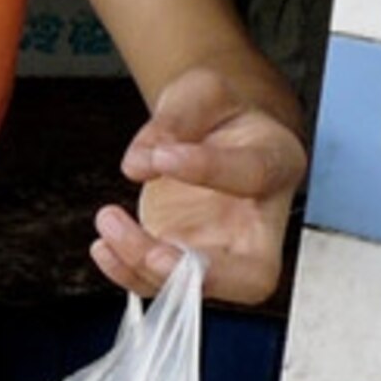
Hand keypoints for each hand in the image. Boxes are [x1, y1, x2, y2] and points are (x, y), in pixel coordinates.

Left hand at [91, 65, 308, 304]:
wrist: (209, 130)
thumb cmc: (215, 113)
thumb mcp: (201, 92)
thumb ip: (174, 120)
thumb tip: (139, 165)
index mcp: (276, 163)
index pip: (254, 175)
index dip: (208, 169)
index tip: (163, 155)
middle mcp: (259, 221)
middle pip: (254, 276)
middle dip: (203, 276)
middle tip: (156, 253)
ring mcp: (224, 248)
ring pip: (197, 288)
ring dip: (144, 267)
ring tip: (109, 222)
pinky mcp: (186, 257)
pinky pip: (161, 284)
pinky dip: (127, 273)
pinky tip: (104, 246)